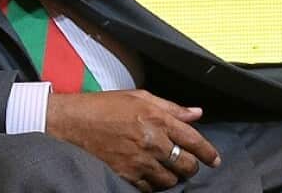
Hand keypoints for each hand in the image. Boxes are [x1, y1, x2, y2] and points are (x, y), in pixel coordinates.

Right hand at [45, 90, 220, 190]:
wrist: (68, 123)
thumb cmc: (100, 107)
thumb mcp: (135, 97)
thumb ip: (169, 106)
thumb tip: (195, 113)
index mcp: (156, 118)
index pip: (194, 140)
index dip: (208, 152)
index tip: (213, 159)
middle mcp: (152, 141)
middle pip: (186, 165)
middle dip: (189, 166)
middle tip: (183, 164)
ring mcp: (139, 161)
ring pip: (170, 180)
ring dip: (170, 176)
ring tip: (161, 169)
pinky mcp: (127, 175)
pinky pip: (151, 188)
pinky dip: (152, 184)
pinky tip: (146, 174)